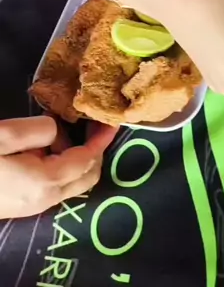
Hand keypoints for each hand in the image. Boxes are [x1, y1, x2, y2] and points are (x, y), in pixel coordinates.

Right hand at [0, 116, 116, 218]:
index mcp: (46, 182)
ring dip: (76, 155)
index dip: (102, 138)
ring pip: (72, 181)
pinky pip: (56, 184)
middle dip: (96, 149)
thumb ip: (38, 130)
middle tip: (92, 123)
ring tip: (58, 129)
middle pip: (88, 176)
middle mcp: (47, 199)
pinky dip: (61, 164)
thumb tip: (57, 128)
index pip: (87, 159)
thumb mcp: (4, 137)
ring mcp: (36, 205)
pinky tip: (42, 147)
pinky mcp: (25, 205)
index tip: (112, 119)